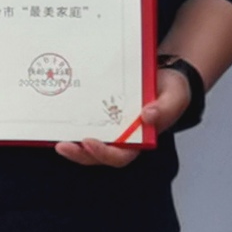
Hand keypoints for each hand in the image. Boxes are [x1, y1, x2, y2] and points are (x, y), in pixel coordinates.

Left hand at [57, 62, 193, 168]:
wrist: (167, 75)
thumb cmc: (171, 90)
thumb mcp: (175, 96)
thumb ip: (165, 108)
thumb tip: (147, 116)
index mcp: (141, 140)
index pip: (121, 156)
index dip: (104, 153)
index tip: (89, 142)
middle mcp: (123, 139)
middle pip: (98, 155)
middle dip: (80, 154)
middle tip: (63, 146)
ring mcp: (111, 128)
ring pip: (88, 144)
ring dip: (73, 145)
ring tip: (56, 140)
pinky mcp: (102, 115)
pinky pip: (86, 124)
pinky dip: (73, 125)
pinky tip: (60, 120)